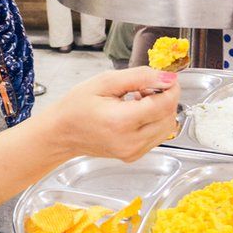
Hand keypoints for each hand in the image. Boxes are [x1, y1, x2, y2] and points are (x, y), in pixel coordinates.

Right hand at [48, 67, 179, 162]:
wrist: (62, 132)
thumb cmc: (77, 106)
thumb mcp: (105, 81)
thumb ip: (139, 77)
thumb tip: (168, 77)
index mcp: (121, 121)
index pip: (164, 104)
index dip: (170, 87)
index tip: (164, 77)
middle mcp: (130, 141)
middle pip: (169, 116)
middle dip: (165, 97)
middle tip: (145, 86)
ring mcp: (133, 151)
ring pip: (167, 127)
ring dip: (161, 110)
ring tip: (139, 99)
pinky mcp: (134, 155)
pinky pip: (157, 136)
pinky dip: (154, 121)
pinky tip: (137, 112)